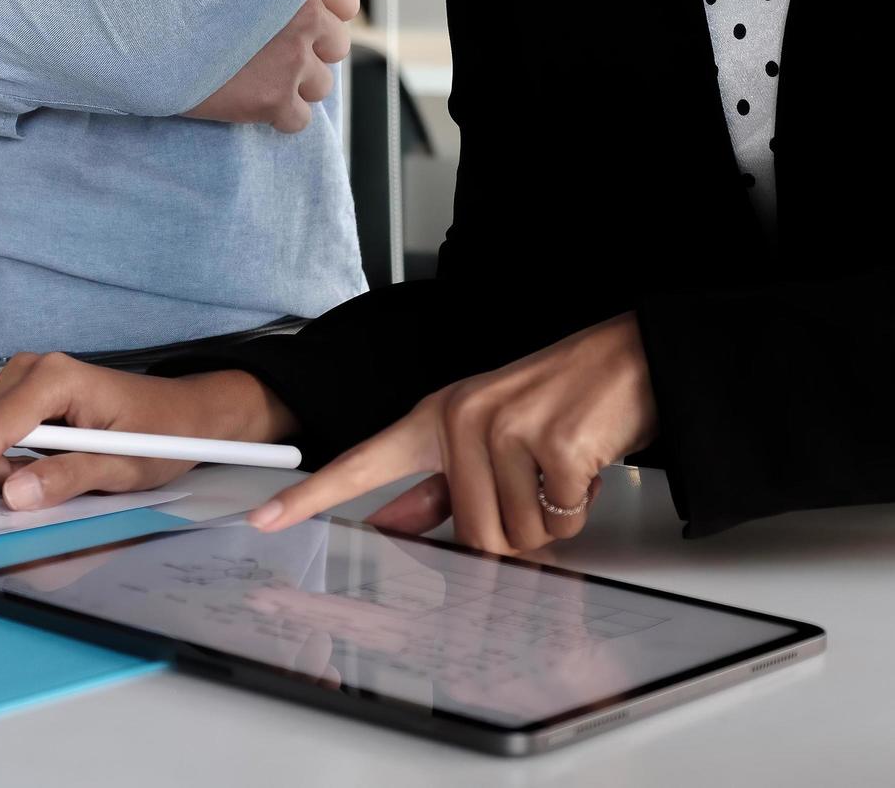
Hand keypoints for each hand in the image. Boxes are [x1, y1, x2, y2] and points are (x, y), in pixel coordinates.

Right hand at [0, 354, 296, 520]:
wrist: (183, 413)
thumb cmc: (162, 434)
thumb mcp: (123, 467)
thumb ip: (68, 478)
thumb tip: (15, 494)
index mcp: (54, 379)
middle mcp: (27, 369)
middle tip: (21, 493)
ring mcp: (18, 378)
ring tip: (29, 479)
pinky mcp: (15, 394)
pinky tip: (20, 469)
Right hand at [185, 0, 365, 133]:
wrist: (141, 25)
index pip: (346, 3)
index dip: (319, 15)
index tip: (286, 18)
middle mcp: (303, 16)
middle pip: (335, 47)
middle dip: (307, 51)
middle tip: (263, 47)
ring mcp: (291, 59)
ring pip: (321, 85)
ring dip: (293, 84)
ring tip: (252, 72)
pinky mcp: (273, 99)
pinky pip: (299, 119)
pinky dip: (277, 115)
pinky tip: (247, 97)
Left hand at [245, 314, 657, 554]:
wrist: (630, 359)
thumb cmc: (558, 403)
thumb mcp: (487, 436)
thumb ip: (435, 487)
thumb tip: (387, 525)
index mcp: (436, 418)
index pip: (362, 463)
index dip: (310, 496)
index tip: (264, 521)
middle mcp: (461, 419)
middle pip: (472, 536)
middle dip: (515, 531)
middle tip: (538, 488)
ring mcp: (504, 429)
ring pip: (517, 536)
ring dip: (550, 520)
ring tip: (561, 470)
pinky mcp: (553, 444)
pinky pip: (558, 521)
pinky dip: (579, 507)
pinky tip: (585, 465)